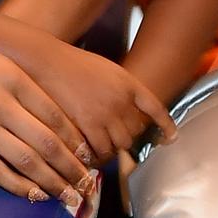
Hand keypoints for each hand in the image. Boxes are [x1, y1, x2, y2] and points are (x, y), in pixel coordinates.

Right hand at [0, 17, 92, 204]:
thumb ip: (14, 76)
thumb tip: (38, 96)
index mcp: (13, 77)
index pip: (56, 115)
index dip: (75, 140)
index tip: (87, 155)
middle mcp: (2, 102)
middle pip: (48, 142)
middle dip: (72, 168)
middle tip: (88, 185)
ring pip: (27, 161)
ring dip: (52, 182)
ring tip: (68, 197)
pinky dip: (17, 185)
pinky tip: (33, 195)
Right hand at [22, 41, 173, 163]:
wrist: (47, 61)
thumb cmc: (71, 64)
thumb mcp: (106, 71)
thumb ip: (121, 90)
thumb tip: (128, 109)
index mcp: (129, 84)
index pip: (156, 109)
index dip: (165, 126)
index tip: (170, 138)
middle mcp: (122, 100)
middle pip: (135, 133)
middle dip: (126, 139)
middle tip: (113, 142)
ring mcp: (106, 113)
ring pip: (120, 145)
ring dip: (111, 150)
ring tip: (100, 151)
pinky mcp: (88, 125)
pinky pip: (101, 151)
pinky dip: (96, 156)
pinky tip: (89, 155)